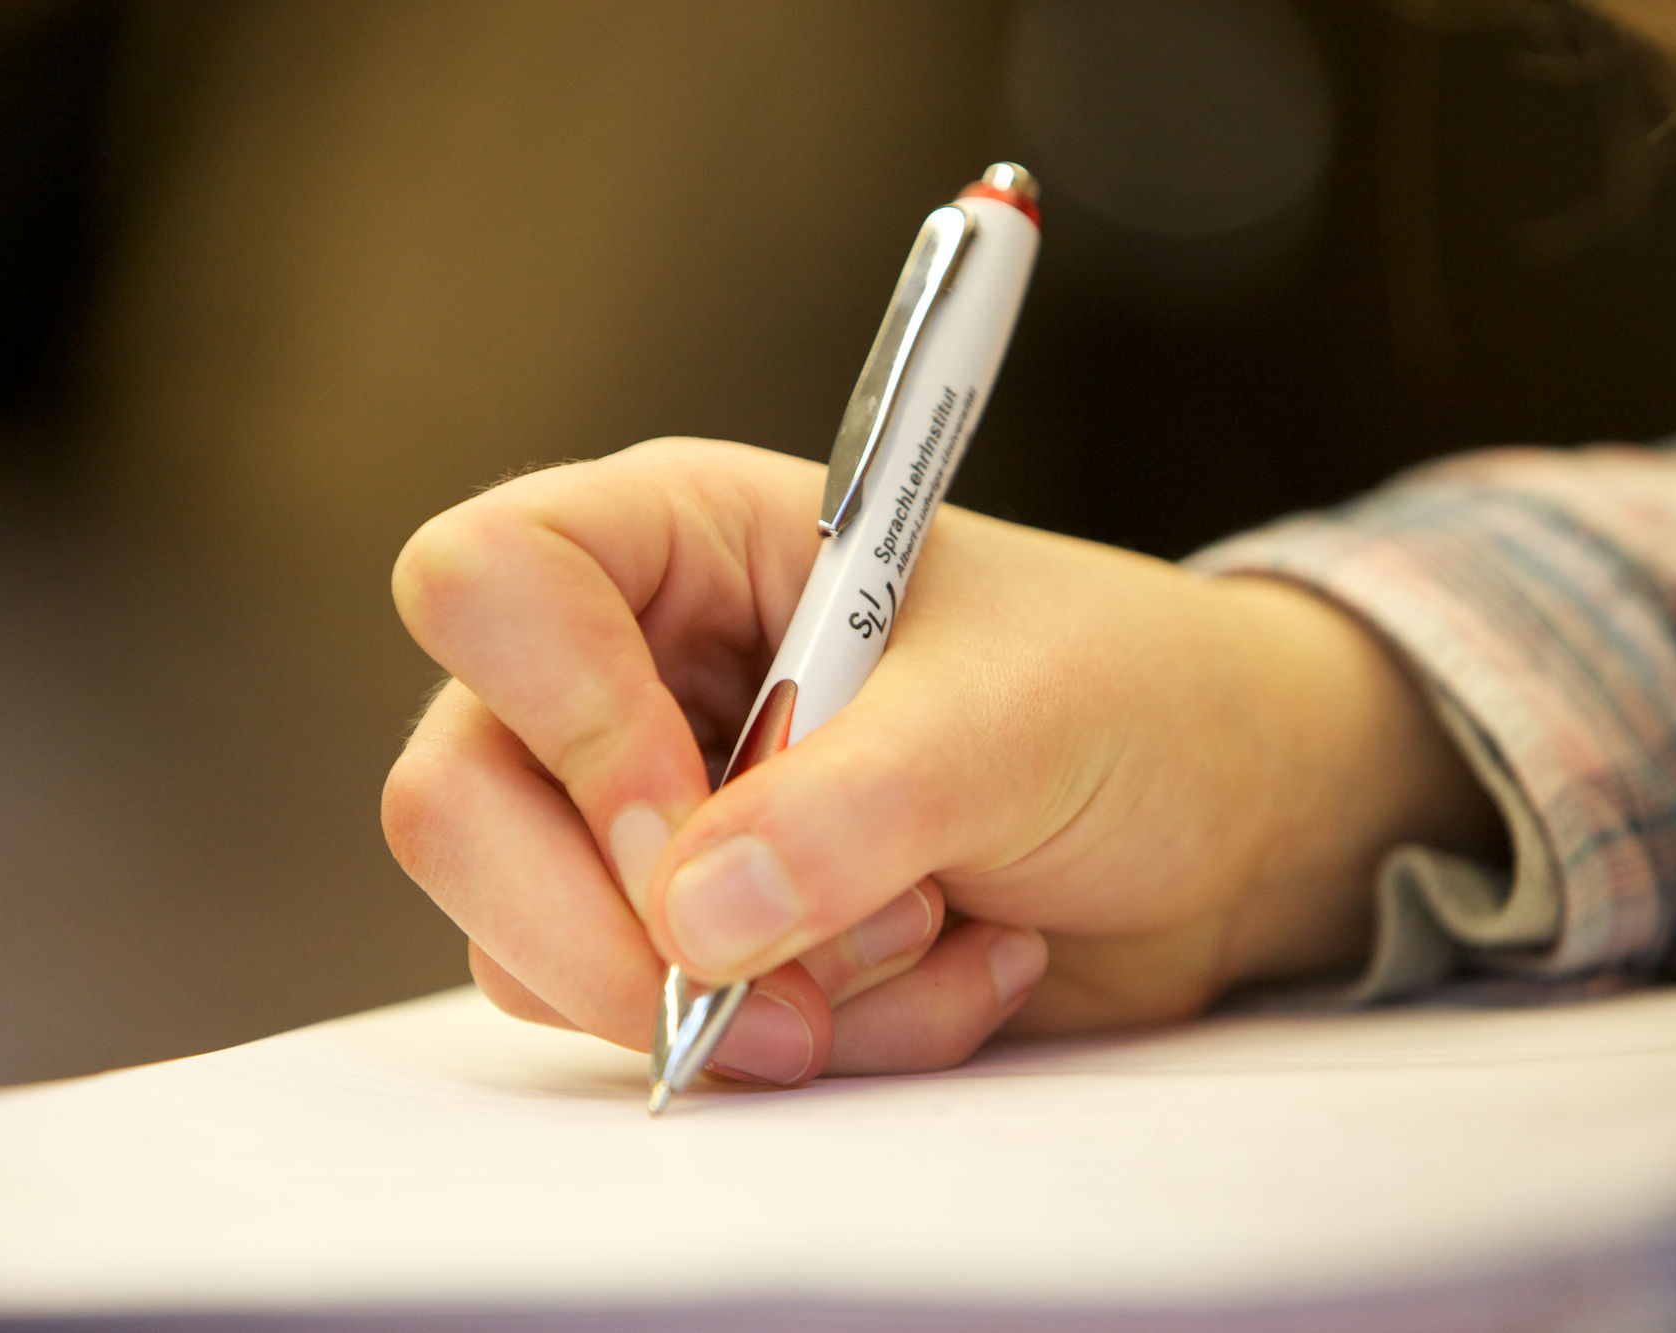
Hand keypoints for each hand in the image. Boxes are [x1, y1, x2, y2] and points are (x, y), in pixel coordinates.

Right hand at [382, 439, 1497, 1083]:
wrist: (1218, 817)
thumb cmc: (1129, 696)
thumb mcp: (1014, 719)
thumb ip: (852, 807)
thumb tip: (689, 922)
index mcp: (684, 542)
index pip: (489, 582)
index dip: (564, 715)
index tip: (694, 826)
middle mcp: (631, 672)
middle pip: (456, 798)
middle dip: (603, 925)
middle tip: (763, 986)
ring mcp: (646, 817)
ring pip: (534, 944)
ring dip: (746, 996)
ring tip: (923, 939)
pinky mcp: (693, 935)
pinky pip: (652, 1027)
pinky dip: (808, 1040)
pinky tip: (939, 970)